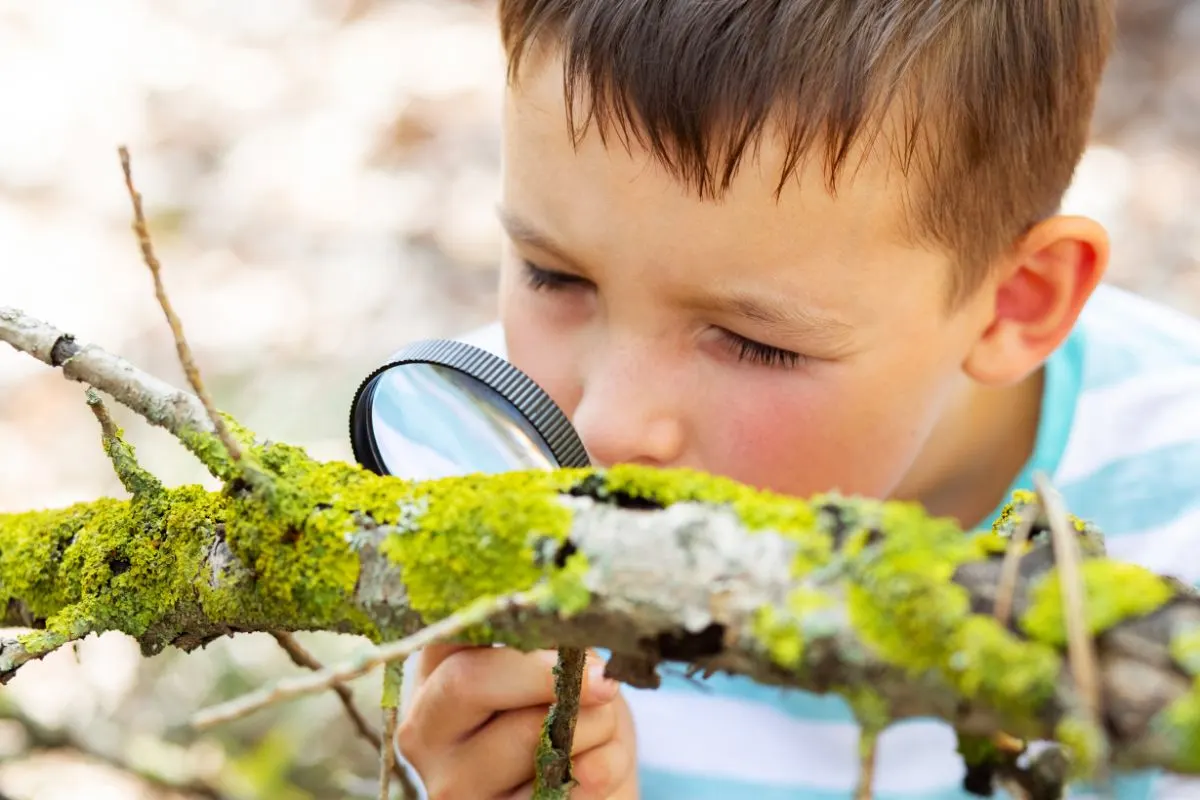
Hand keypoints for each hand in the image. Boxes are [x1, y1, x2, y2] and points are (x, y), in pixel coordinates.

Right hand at [396, 645, 638, 799]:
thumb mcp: (555, 663)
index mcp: (432, 673)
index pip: (448, 628)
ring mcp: (450, 784)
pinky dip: (598, 768)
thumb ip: (551, 640)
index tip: (563, 624)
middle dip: (551, 674)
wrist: (584, 784)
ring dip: (591, 725)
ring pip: (527, 735)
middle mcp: (424, 729)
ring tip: (603, 727)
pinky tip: (600, 765)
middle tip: (604, 679)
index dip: (508, 618)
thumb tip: (572, 622)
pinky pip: (554, 788)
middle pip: (471, 679)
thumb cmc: (566, 710)